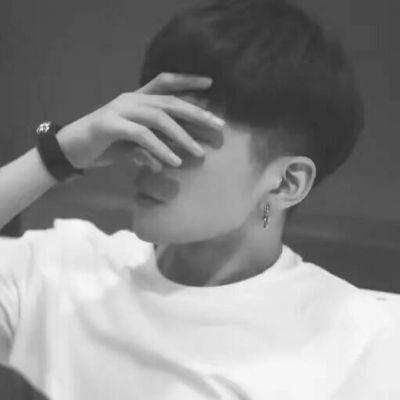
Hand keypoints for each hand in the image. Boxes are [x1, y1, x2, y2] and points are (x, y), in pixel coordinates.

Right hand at [56, 73, 224, 170]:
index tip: (210, 84)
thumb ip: (156, 142)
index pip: (164, 82)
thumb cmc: (106, 144)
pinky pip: (142, 136)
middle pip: (169, 101)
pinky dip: (160, 149)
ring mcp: (120, 110)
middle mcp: (131, 99)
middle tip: (218, 125)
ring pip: (159, 118)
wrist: (71, 149)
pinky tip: (174, 161)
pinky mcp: (110, 125)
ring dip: (182, 136)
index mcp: (137, 98)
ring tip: (200, 153)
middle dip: (196, 113)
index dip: (187, 81)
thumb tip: (179, 154)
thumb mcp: (135, 142)